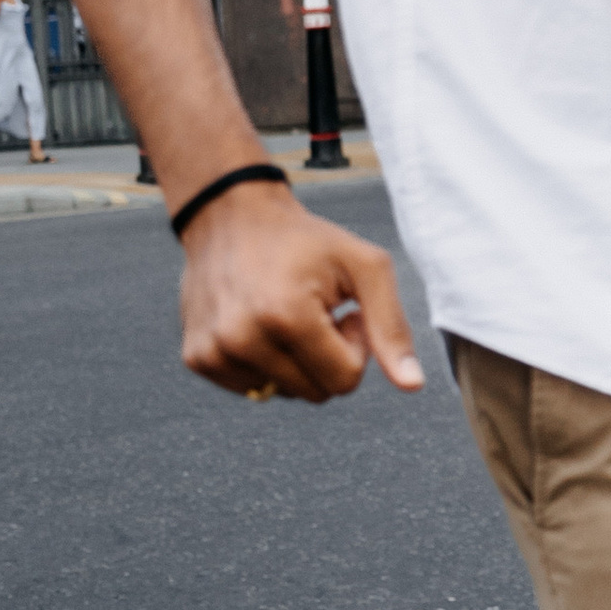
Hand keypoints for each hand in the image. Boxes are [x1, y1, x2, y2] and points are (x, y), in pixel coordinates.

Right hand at [177, 182, 425, 402]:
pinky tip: (262, 325)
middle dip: (328, 358)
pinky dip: (267, 364)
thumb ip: (391, 327)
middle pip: (316, 393)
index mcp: (285, 316)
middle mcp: (241, 339)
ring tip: (288, 315)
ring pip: (285, 394)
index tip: (344, 311)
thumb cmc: (305, 239)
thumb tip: (412, 385)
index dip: (356, 347)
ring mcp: (214, 352)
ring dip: (297, 362)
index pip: (345, 381)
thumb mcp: (365, 267)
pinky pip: (254, 389)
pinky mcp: (197, 359)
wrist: (231, 215)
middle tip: (318, 312)